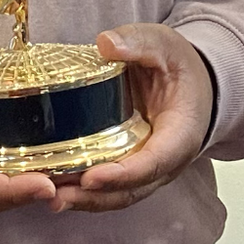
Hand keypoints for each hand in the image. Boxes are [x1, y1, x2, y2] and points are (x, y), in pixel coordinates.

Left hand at [52, 24, 214, 213]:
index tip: (91, 177)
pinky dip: (83, 192)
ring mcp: (147, 169)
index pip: (154, 162)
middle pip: (131, 190)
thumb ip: (139, 42)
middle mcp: (166, 161)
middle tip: (58, 196)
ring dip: (84, 201)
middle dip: (94, 197)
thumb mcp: (165, 45)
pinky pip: (109, 187)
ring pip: (118, 195)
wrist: (194, 83)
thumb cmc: (181, 67)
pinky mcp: (129, 165)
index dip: (123, 174)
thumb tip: (107, 43)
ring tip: (49, 197)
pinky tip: (55, 186)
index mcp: (181, 133)